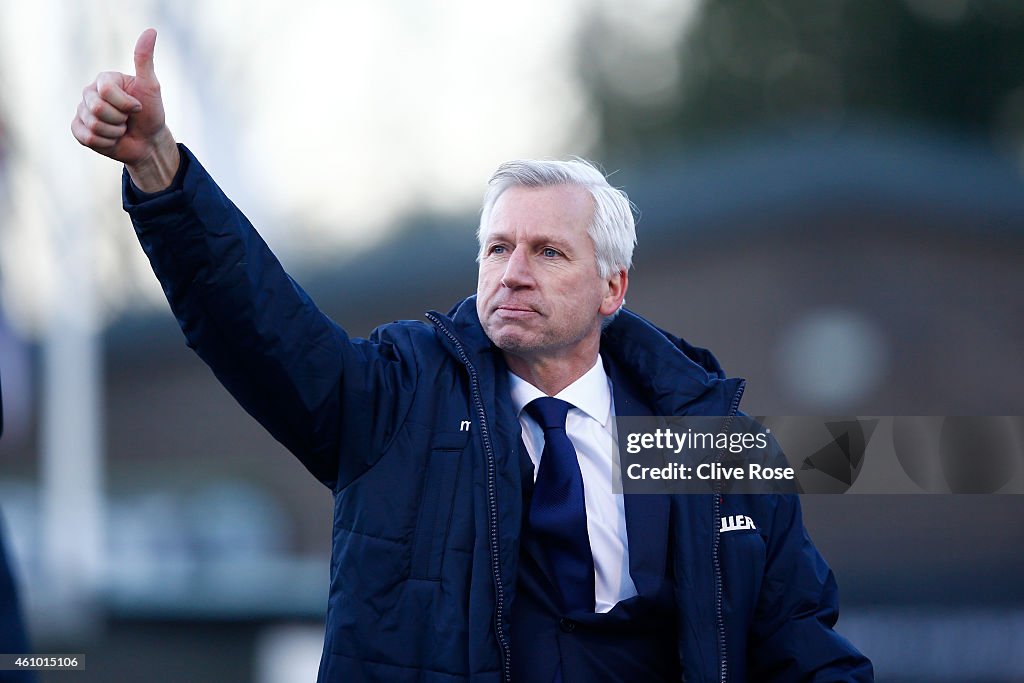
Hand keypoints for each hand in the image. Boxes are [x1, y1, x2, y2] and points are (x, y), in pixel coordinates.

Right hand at [71, 28, 179, 191]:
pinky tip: (112, 139)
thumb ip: (145, 60)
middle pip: (97, 108)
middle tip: (128, 120)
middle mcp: (90, 92)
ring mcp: (82, 111)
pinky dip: (105, 143)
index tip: (138, 107)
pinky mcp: (79, 129)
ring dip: (115, 133)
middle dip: (120, 120)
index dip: (126, 104)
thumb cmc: (151, 113)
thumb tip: (151, 31)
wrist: (148, 142)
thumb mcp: (151, 86)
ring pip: (93, 125)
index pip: (106, 90)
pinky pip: (86, 137)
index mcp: (105, 80)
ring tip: (121, 129)